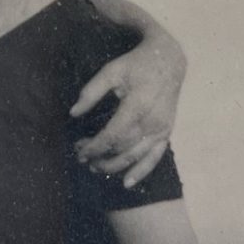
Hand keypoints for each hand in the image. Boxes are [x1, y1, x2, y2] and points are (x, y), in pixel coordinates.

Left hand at [70, 29, 184, 188]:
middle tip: (82, 158)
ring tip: (96, 168)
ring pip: (136, 156)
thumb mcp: (112, 70)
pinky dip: (141, 171)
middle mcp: (152, 121)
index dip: (95, 147)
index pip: (113, 135)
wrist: (169, 61)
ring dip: (115, 166)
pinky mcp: (167, 132)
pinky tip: (127, 182)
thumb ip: (91, 91)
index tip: (80, 151)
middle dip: (101, 157)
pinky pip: (155, 157)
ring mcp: (161, 129)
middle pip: (123, 149)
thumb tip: (73, 112)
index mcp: (138, 104)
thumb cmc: (137, 65)